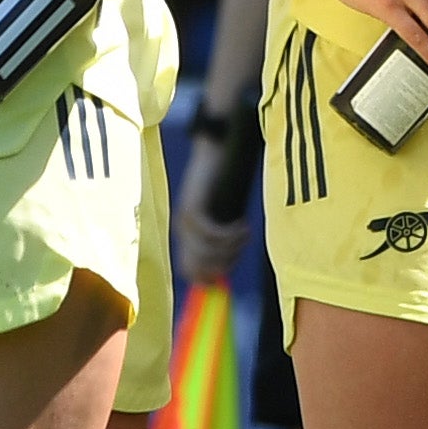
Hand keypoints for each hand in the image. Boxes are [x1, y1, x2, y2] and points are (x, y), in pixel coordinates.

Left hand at [174, 128, 250, 286]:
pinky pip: (211, 233)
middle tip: (242, 248)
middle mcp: (181, 230)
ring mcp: (184, 219)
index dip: (210, 277)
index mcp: (186, 234)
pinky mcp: (192, 208)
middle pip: (199, 266)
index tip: (233, 270)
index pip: (189, 271)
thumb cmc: (223, 182)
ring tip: (245, 232)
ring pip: (207, 252)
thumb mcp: (223, 215)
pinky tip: (242, 224)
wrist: (215, 151)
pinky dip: (230, 234)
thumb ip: (222, 240)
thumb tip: (227, 270)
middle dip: (225, 264)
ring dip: (232, 247)